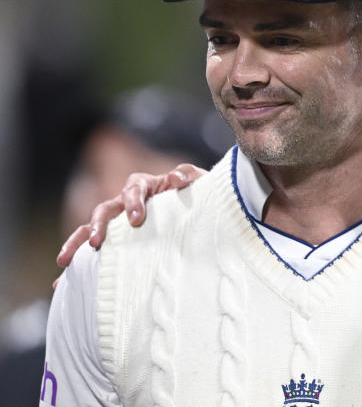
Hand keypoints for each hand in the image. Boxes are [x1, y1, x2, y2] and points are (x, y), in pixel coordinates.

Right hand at [53, 163, 206, 285]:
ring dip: (77, 243)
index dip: (133, 202)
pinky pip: (90, 251)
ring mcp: (118, 223)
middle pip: (106, 209)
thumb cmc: (198, 197)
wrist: (200, 213)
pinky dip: (77, 266)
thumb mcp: (199, 184)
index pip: (134, 189)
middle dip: (100, 225)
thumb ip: (189, 176)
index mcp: (146, 187)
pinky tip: (62, 283)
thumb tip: (175, 177)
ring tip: (65, 261)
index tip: (137, 220)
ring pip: (90, 229)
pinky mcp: (115, 242)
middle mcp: (126, 203)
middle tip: (97, 242)